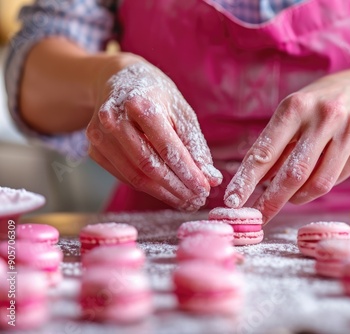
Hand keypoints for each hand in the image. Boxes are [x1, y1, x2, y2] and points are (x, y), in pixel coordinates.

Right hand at [87, 60, 221, 210]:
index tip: (205, 189)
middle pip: (149, 166)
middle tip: (197, 201)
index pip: (168, 148)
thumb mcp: (181, 112)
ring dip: (164, 194)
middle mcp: (114, 118)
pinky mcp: (94, 148)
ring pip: (136, 176)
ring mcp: (99, 135)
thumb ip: (196, 146)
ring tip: (186, 201)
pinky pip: (125, 176)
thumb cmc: (157, 97)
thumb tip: (212, 179)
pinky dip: (148, 188)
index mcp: (140, 104)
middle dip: (177, 188)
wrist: (120, 80)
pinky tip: (167, 192)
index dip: (188, 173)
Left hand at [224, 69, 349, 222]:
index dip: (247, 180)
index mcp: (297, 106)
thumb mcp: (291, 115)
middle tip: (258, 217)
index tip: (233, 200)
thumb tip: (253, 185)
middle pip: (294, 173)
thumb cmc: (316, 106)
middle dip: (271, 201)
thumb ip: (274, 148)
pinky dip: (319, 187)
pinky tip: (315, 178)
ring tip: (289, 196)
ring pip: (318, 184)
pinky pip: (337, 180)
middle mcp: (325, 116)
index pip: (266, 151)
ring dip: (297, 197)